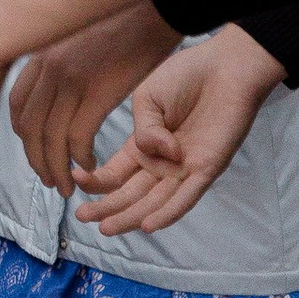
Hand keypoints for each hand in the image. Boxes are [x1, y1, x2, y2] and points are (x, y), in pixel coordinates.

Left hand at [8, 2, 176, 191]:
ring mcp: (70, 80)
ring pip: (50, 139)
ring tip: (67, 186)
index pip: (17, 105)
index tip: (35, 150)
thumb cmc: (122, 21)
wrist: (152, 8)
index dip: (24, 134)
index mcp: (40, 54)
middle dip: (37, 161)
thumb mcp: (75, 37)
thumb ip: (58, 62)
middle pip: (29, 128)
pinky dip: (81, 159)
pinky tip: (91, 166)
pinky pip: (78, 138)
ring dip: (56, 169)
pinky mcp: (97, 93)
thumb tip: (54, 92)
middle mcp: (48, 68)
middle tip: (49, 181)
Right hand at [73, 26, 286, 236]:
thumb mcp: (148, 98)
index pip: (115, 171)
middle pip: (130, 192)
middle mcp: (161, 163)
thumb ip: (144, 130)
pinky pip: (186, 197)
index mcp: (143, 145)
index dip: (95, 179)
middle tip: (84, 218)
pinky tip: (148, 225)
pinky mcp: (207, 169)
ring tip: (107, 229)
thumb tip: (159, 155)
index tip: (74, 178)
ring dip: (130, 217)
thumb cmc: (186, 78)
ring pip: (154, 202)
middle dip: (106, 207)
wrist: (224, 69)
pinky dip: (168, 213)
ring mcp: (183, 169)